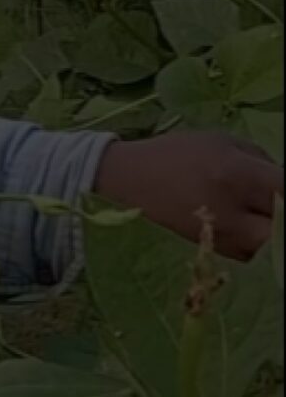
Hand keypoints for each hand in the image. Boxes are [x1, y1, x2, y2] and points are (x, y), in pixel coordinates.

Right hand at [93, 131, 282, 259]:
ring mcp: (222, 238)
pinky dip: (258, 244)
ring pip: (272, 249)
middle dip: (285, 218)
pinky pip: (251, 255)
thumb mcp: (221, 142)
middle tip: (278, 206)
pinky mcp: (212, 253)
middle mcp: (233, 212)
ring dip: (275, 233)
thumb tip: (285, 183)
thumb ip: (261, 161)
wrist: (127, 181)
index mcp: (236, 175)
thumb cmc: (175, 154)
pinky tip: (249, 227)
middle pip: (285, 230)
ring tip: (264, 216)